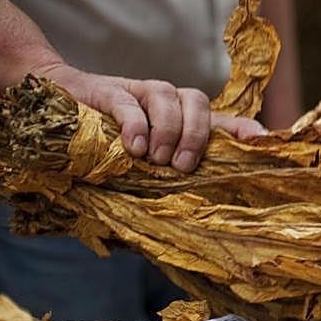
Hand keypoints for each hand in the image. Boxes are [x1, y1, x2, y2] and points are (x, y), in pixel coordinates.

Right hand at [33, 62, 267, 172]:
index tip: (265, 144)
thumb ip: (157, 184)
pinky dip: (136, 124)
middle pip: (199, 101)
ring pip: (168, 96)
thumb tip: (180, 230)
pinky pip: (129, 101)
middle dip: (196, 135)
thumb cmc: (101, 141)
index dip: (245, 130)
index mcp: (179, 120)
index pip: (222, 120)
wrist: (55, 98)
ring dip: (168, 129)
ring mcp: (138, 91)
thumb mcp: (136, 163)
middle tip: (182, 167)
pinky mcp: (108, 90)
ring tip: (156, 160)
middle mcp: (166, 101)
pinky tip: (134, 148)